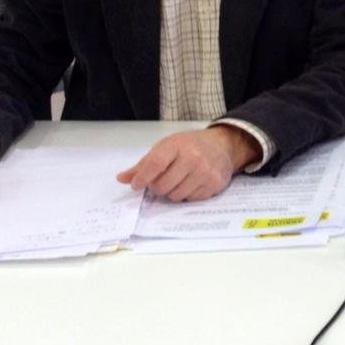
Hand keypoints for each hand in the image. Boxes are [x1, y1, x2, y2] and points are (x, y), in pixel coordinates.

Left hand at [116, 126, 260, 201]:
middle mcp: (193, 158)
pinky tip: (192, 183)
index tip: (137, 186)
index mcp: (178, 145)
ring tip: (179, 180)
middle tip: (163, 180)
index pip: (155, 164)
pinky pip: (191, 200)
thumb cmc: (190, 145)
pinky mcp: (214, 184)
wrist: (223, 145)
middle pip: (162, 186)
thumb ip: (145, 164)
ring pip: (176, 196)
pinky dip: (187, 194)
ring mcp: (205, 172)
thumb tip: (122, 179)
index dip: (142, 178)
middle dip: (158, 187)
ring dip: (173, 192)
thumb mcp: (167, 147)